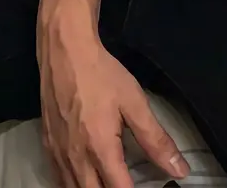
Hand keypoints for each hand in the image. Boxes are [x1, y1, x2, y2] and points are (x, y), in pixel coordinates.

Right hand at [38, 22, 189, 187]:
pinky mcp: (47, 146)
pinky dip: (73, 185)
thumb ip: (156, 140)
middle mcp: (76, 159)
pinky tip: (85, 179)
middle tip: (127, 182)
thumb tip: (180, 169)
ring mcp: (58, 155)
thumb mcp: (134, 103)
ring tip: (109, 181)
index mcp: (101, 150)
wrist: (65, 51)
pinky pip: (59, 180)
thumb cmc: (102, 74)